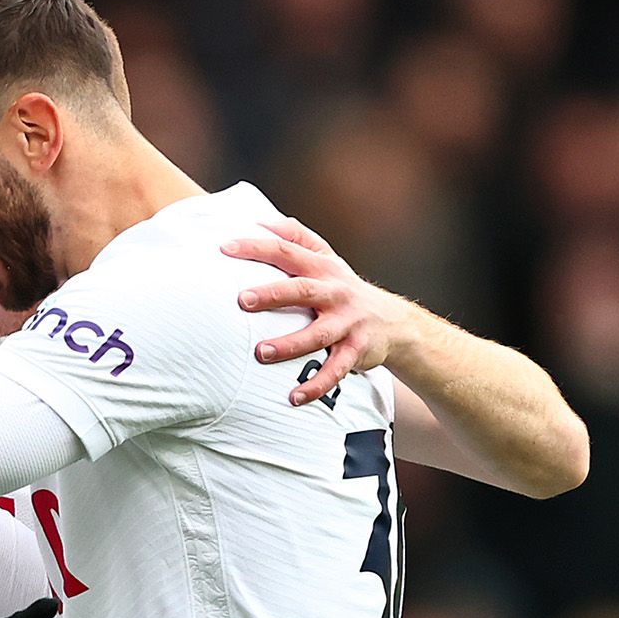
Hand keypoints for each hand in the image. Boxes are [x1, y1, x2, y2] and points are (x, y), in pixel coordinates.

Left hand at [222, 218, 422, 405]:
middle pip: (302, 290)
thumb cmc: (341, 288)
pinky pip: (335, 371)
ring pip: (318, 334)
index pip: (286, 251)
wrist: (393, 322)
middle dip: (272, 294)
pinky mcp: (357, 351)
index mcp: (322, 268)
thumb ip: (297, 238)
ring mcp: (348, 322)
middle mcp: (335, 292)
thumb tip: (262, 220)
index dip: (257, 247)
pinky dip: (316, 385)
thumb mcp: (325, 258)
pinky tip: (293, 397)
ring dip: (290, 345)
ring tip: (261, 353)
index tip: (225, 248)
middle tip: (242, 299)